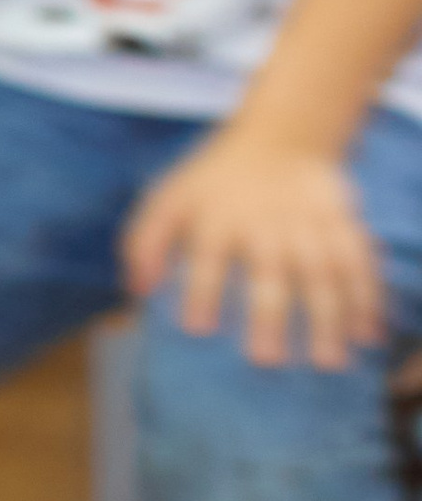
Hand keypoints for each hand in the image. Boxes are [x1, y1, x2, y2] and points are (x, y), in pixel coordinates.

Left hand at [124, 132, 382, 370]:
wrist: (280, 138)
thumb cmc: (214, 184)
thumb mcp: (170, 198)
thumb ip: (144, 242)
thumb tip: (133, 291)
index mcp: (217, 217)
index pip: (206, 255)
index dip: (201, 289)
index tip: (198, 329)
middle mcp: (264, 222)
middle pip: (269, 270)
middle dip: (268, 314)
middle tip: (266, 361)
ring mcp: (308, 224)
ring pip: (322, 271)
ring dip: (327, 316)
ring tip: (327, 362)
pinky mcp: (344, 225)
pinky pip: (360, 262)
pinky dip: (368, 297)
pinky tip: (368, 335)